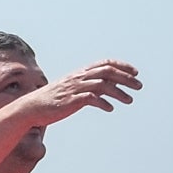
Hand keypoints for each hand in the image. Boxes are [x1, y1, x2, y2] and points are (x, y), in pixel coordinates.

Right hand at [17, 60, 143, 127]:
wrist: (32, 107)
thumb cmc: (53, 99)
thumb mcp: (73, 89)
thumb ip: (89, 87)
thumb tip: (107, 89)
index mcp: (80, 73)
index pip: (105, 63)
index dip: (122, 66)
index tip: (135, 72)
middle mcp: (79, 78)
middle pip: (107, 72)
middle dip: (126, 78)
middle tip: (139, 86)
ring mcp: (75, 89)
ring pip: (102, 85)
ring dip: (119, 92)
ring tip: (130, 100)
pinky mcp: (71, 101)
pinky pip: (90, 98)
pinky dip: (102, 102)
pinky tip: (110, 108)